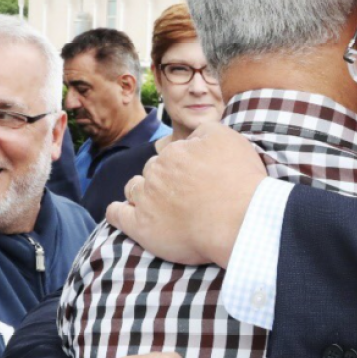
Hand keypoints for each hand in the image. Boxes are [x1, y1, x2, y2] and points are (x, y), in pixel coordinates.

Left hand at [106, 123, 266, 266]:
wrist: (239, 220)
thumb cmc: (238, 180)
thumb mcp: (227, 138)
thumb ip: (204, 130)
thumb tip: (191, 137)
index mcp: (174, 152)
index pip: (171, 154)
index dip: (183, 165)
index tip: (195, 177)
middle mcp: (156, 172)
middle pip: (152, 172)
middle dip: (163, 179)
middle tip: (183, 195)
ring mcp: (146, 199)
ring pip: (133, 189)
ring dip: (140, 192)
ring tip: (155, 205)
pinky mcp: (141, 227)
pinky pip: (118, 215)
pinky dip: (117, 212)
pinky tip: (120, 213)